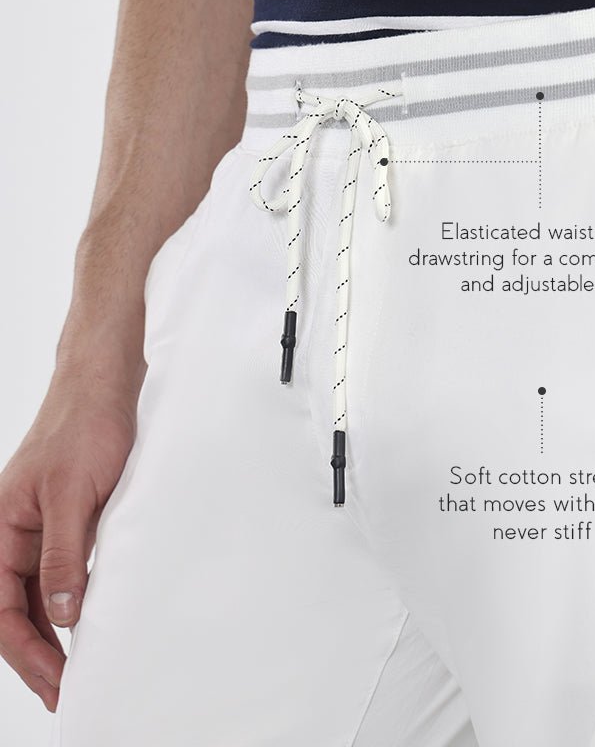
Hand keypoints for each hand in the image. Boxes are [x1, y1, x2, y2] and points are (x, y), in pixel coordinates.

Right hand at [0, 359, 135, 710]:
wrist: (106, 383)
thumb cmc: (84, 425)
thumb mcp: (73, 493)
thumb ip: (63, 554)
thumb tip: (62, 615)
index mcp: (1, 526)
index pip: (2, 608)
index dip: (27, 652)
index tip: (57, 684)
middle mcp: (15, 531)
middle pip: (15, 608)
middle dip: (39, 653)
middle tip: (69, 690)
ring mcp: (42, 525)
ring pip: (39, 593)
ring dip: (55, 632)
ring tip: (79, 667)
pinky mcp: (71, 517)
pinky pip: (64, 570)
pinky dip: (73, 599)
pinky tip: (90, 620)